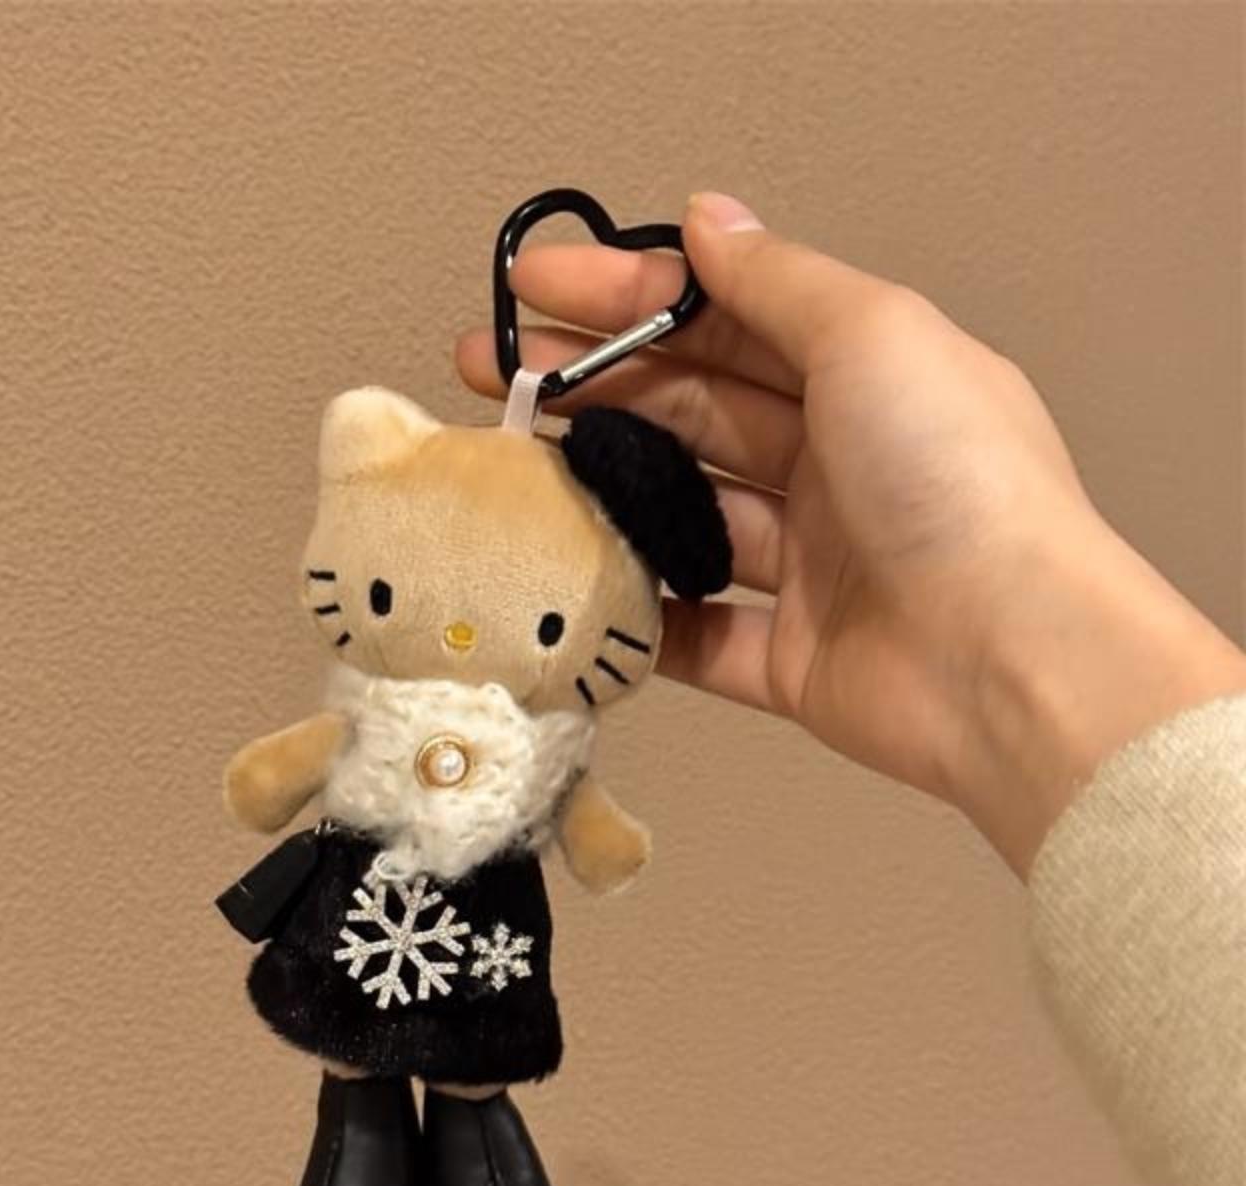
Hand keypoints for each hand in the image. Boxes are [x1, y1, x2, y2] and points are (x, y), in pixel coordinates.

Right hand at [457, 193, 1245, 875]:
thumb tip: (705, 217)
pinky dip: (639, 615)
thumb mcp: (871, 337)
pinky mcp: (786, 662)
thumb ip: (775, 285)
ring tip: (507, 468)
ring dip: (601, 489)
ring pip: (683, 517)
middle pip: (692, 412)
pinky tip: (565, 582)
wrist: (1005, 660)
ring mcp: (809, 569)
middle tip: (487, 371)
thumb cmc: (948, 476)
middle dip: (590, 382)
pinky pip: (694, 633)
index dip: (626, 295)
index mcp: (866, 378)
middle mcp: (836, 467)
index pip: (725, 319)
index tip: (530, 288)